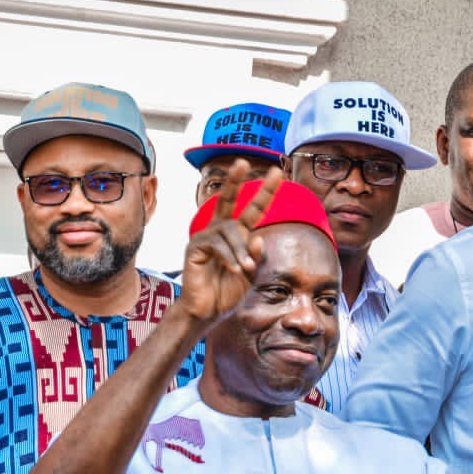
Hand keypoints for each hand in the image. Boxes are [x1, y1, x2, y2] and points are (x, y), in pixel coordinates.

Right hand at [174, 160, 283, 327]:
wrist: (207, 312)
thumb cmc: (228, 294)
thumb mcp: (251, 275)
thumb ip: (256, 256)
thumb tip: (257, 235)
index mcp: (237, 236)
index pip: (253, 210)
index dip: (265, 192)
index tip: (276, 173)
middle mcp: (220, 231)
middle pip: (228, 200)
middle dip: (235, 180)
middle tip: (241, 161)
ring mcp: (206, 237)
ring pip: (229, 230)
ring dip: (240, 250)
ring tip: (244, 269)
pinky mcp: (195, 247)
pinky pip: (216, 244)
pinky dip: (229, 257)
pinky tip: (234, 270)